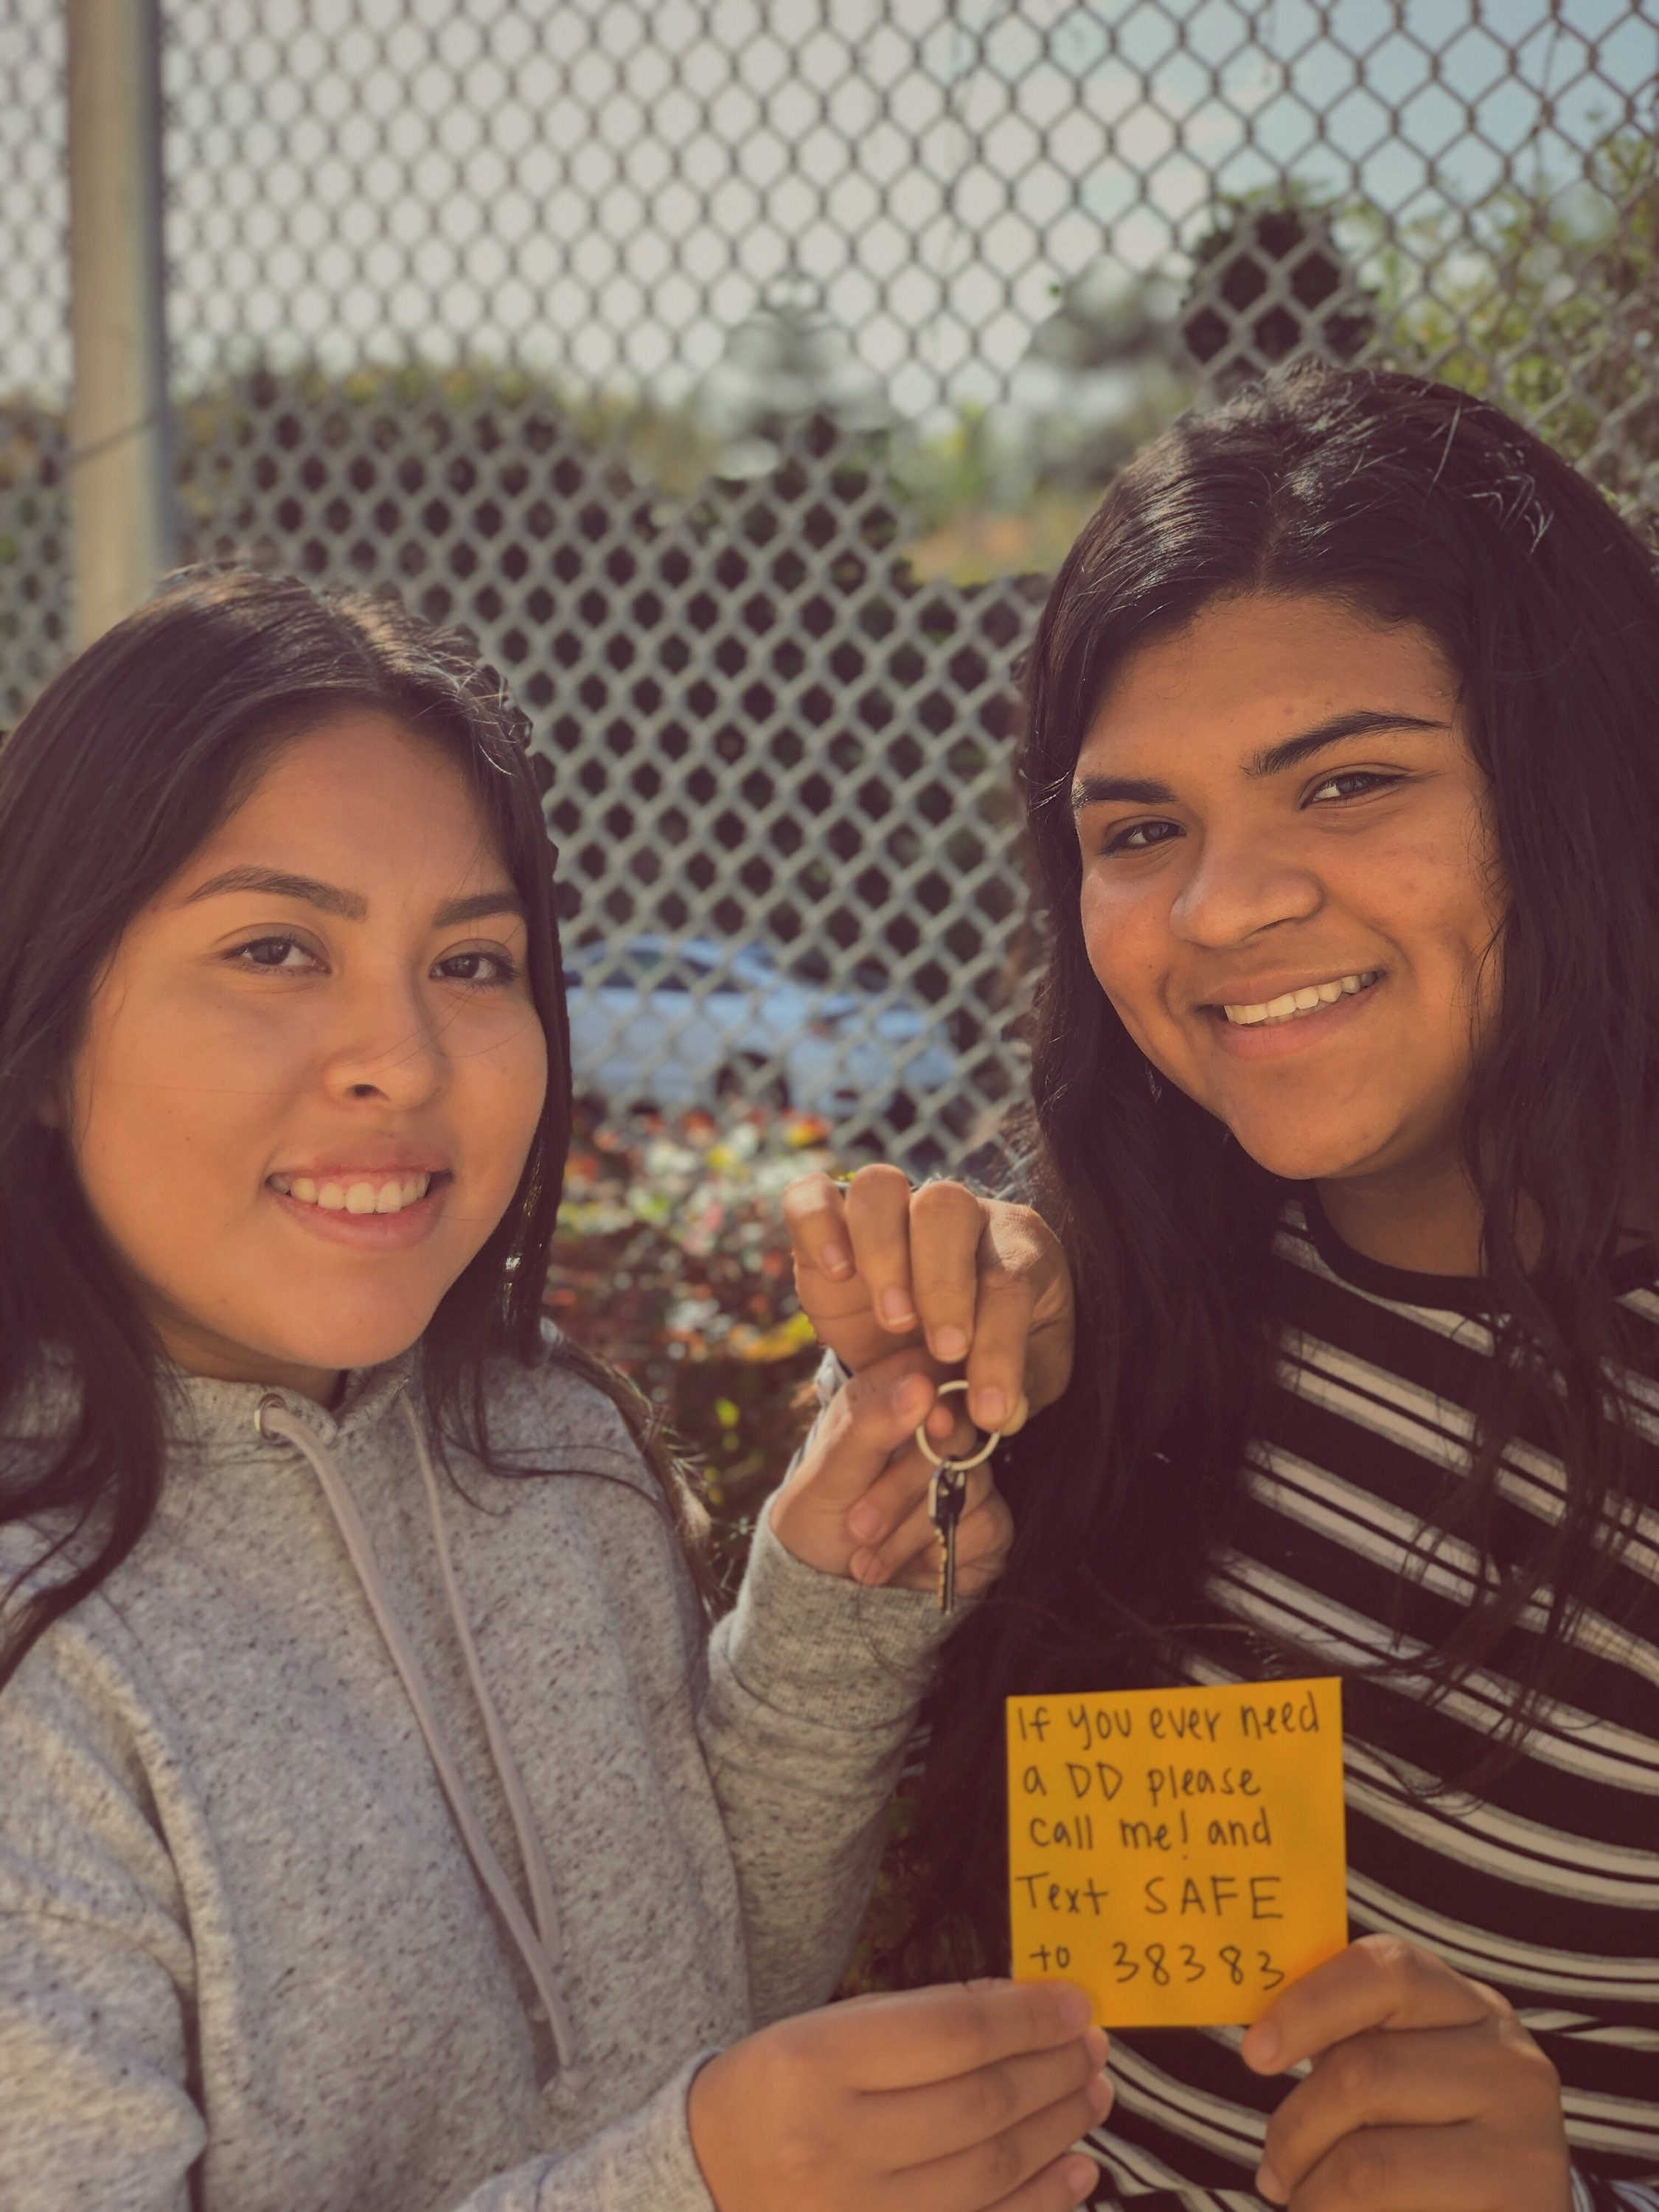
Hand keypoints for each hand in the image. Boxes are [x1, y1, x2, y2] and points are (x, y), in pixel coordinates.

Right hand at [687, 1978, 1111, 2211]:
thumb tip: (1022, 2007)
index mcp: (816, 2064)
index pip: (951, 2035)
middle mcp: (837, 2144)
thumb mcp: (826, 2031)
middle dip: (1053, 2071)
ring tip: (1093, 2094)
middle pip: (981, 2104)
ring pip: (991, 2171)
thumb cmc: (777, 2092)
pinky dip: (1041, 2202)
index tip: (1073, 2003)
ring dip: (1058, 2129)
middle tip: (1093, 2047)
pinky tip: (1076, 2169)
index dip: (1027, 2018)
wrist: (705, 2183)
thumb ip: (919, 2019)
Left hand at [767, 1346, 1012, 1592]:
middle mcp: (938, 1429)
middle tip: (857, 1527)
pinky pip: (987, 1526)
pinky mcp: (989, 1520)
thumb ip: (869, 1427)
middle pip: (956, 1432)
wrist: (828, 1581)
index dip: (936, 1400)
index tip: (931, 1425)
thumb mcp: (828, 1473)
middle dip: (902, 1488)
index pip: (934, 1374)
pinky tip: (904, 1567)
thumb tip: (920, 1388)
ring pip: (969, 1486)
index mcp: (892, 1396)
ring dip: (908, 1533)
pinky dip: (937, 1554)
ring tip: (865, 1559)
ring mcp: (969, 1474)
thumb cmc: (820, 1514)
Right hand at [782, 1165, 1074, 1436]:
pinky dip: (818, 1224)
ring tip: (894, 1319)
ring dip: (884, 1254)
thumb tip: (983, 1416)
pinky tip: (836, 1271)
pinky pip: (813, 1193)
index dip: (1002, 1348)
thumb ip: (1007, 1399)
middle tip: (943, 1351)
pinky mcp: (831, 1222)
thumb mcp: (1013, 1386)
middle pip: (946, 1208)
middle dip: (945, 1285)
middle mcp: (956, 1211)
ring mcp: (890, 1208)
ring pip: (881, 1188)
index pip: (1011, 1280)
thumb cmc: (981, 1363)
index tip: (990, 1410)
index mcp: (1017, 1245)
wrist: (929, 1354)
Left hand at [1242, 1934, 1569, 2211]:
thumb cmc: (1430, 2144)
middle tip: (1274, 2176)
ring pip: (1369, 2164)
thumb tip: (1259, 2041)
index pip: (1386, 1970)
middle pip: (1361, 2073)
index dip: (1308, 2004)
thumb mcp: (1402, 2074)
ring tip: (1306, 2206)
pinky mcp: (1519, 2210)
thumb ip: (1348, 2042)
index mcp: (1471, 2008)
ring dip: (1314, 2194)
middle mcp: (1511, 2066)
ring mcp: (1526, 2148)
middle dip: (1294, 2133)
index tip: (1254, 2053)